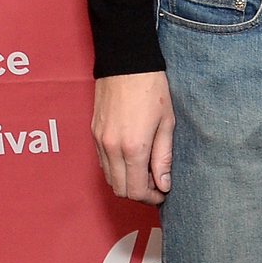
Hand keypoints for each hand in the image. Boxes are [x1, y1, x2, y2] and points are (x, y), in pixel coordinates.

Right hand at [91, 72, 174, 203]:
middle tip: (157, 184)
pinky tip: (132, 159)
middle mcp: (111, 148)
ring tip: (147, 171)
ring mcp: (99, 141)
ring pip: (109, 178)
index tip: (163, 193)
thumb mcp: (167, 124)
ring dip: (127, 181)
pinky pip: (103, 163)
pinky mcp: (94, 134)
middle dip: (139, 193)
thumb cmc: (152, 90)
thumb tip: (164, 184)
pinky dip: (116, 168)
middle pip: (120, 189)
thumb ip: (163, 157)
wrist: (126, 64)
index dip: (151, 198)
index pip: (135, 190)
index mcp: (133, 147)